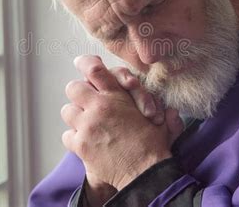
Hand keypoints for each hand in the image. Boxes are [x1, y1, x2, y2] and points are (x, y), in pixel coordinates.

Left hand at [61, 55, 176, 191]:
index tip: (80, 63)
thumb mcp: (162, 123)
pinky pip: (66, 135)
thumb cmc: (155, 148)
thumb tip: (171, 111)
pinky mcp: (80, 145)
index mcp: (116, 96)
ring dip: (76, 117)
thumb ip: (162, 111)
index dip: (86, 64)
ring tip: (87, 125)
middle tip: (87, 103)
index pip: (94, 69)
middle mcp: (99, 107)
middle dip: (79, 94)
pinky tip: (86, 143)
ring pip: (67, 111)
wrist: (145, 174)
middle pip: (73, 88)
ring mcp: (87, 125)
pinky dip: (74, 139)